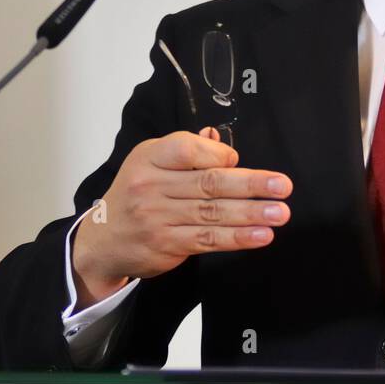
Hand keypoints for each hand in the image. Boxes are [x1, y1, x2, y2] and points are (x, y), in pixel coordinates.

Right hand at [71, 127, 291, 306]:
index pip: (187, 150)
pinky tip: (260, 235)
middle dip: (251, 184)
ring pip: (213, 213)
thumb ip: (185, 150)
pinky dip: (237, 237)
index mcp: (150, 158)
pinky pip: (208, 239)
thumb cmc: (135, 194)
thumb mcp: (150, 162)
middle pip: (209, 183)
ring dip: (251, 214)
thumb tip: (216, 138)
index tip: (239, 160)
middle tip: (282, 186)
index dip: (218, 154)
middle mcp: (152, 186)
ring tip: (279, 213)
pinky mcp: (167, 245)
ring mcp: (158, 218)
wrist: (102, 241)